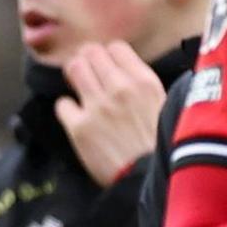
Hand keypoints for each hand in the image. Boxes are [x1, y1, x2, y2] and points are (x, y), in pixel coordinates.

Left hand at [54, 41, 167, 187]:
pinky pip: (62, 104)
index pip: (116, 47)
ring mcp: (98, 106)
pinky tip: (76, 117)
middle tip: (87, 73)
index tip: (105, 65)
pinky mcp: (79, 127)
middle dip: (86, 61)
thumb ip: (143, 87)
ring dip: (73, 76)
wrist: (150, 179)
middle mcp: (120, 88)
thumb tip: (126, 74)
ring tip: (78, 87)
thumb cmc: (161, 146)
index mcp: (144, 82)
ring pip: (74, 69)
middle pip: (90, 53)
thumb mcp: (164, 106)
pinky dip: (67, 109)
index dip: (107, 55)